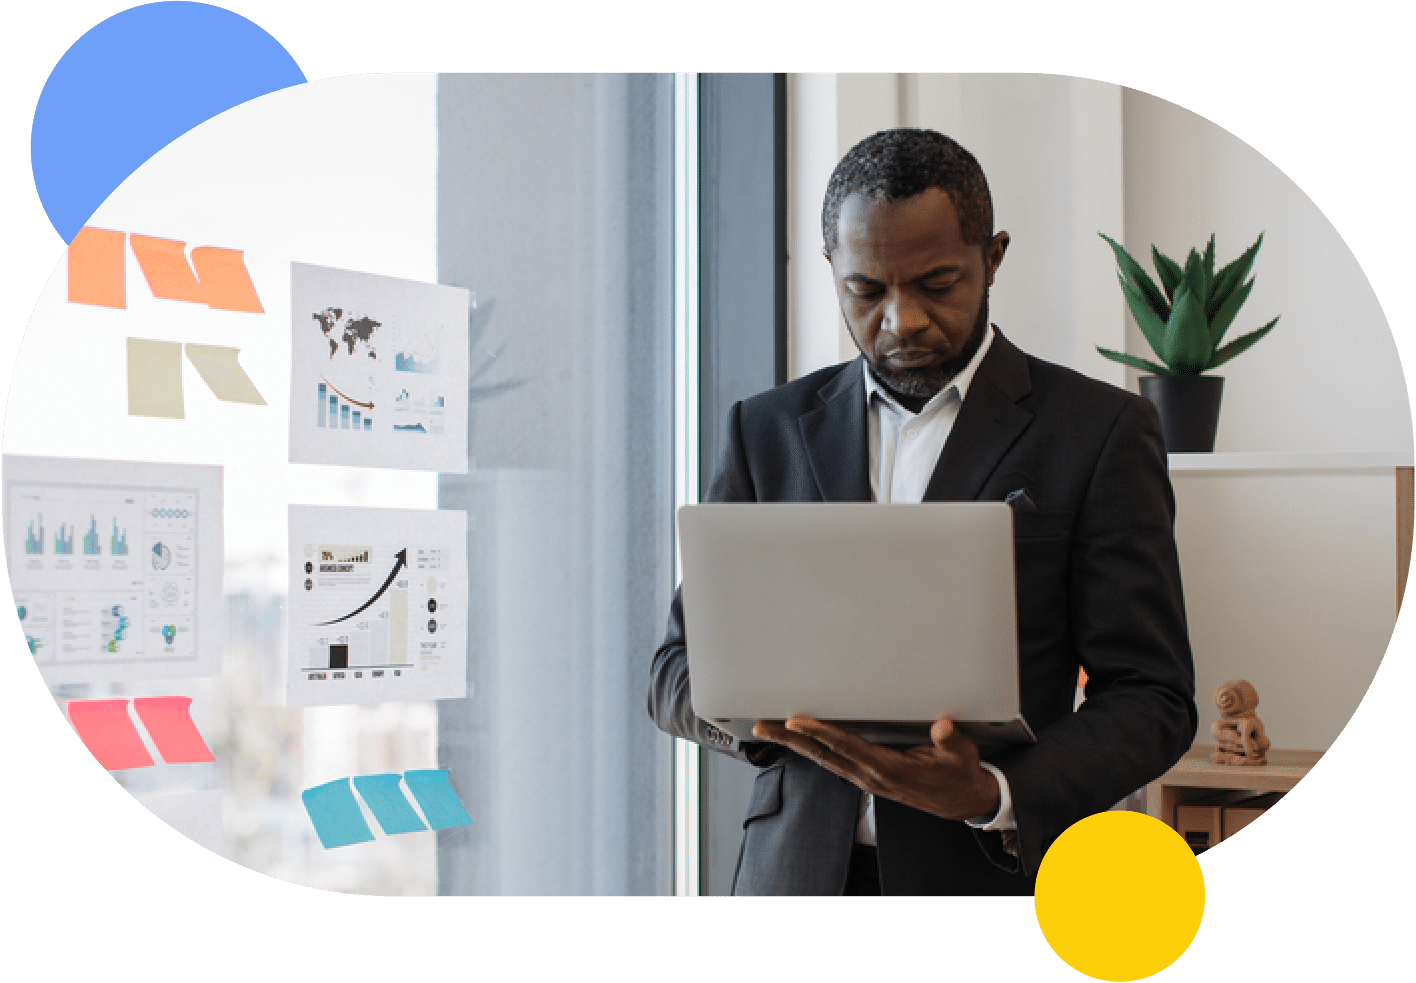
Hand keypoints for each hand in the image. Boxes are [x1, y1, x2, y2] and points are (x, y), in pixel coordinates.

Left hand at [751, 716, 1000, 822]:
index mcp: (889, 768)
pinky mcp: (866, 779)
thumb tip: (941, 727)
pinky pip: (832, 762)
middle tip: (761, 726)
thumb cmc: (958, 774)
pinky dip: (811, 749)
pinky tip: (798, 741)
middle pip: (823, 755)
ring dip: (795, 745)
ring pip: (823, 759)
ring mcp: (865, 780)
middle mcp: (870, 776)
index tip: (796, 722)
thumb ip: (950, 741)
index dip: (820, 733)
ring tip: (769, 730)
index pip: (847, 747)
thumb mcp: (961, 755)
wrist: (962, 801)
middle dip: (790, 740)